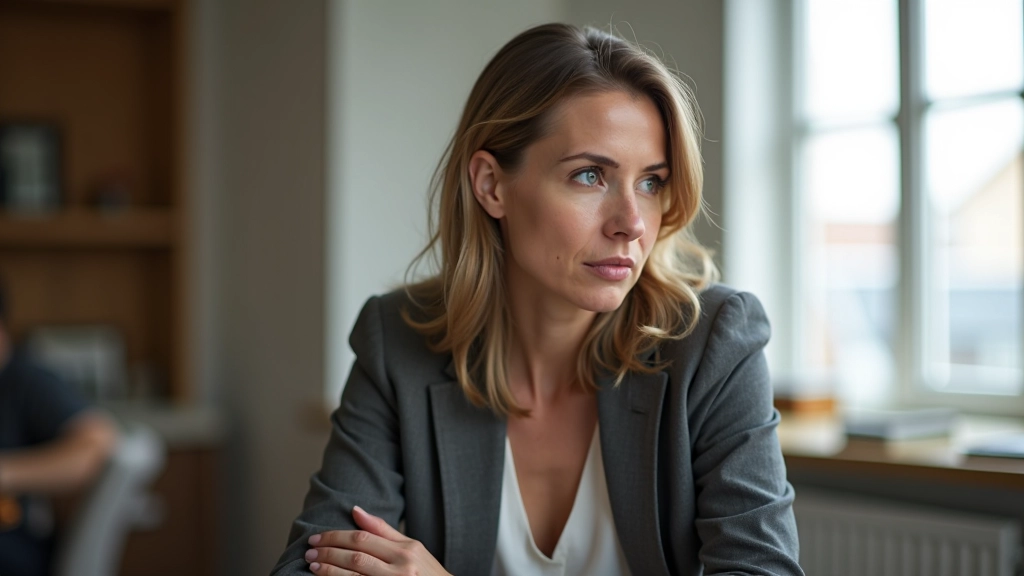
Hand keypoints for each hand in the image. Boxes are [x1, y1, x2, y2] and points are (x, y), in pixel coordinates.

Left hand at [305, 506, 450, 575]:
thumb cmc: (427, 572)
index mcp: (406, 551)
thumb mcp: (412, 547)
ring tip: (313, 567)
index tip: (317, 537)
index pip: (363, 539)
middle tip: (309, 552)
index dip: (336, 537)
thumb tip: (355, 510)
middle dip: (328, 553)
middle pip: (356, 557)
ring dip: (329, 571)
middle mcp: (402, 569)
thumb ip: (383, 530)